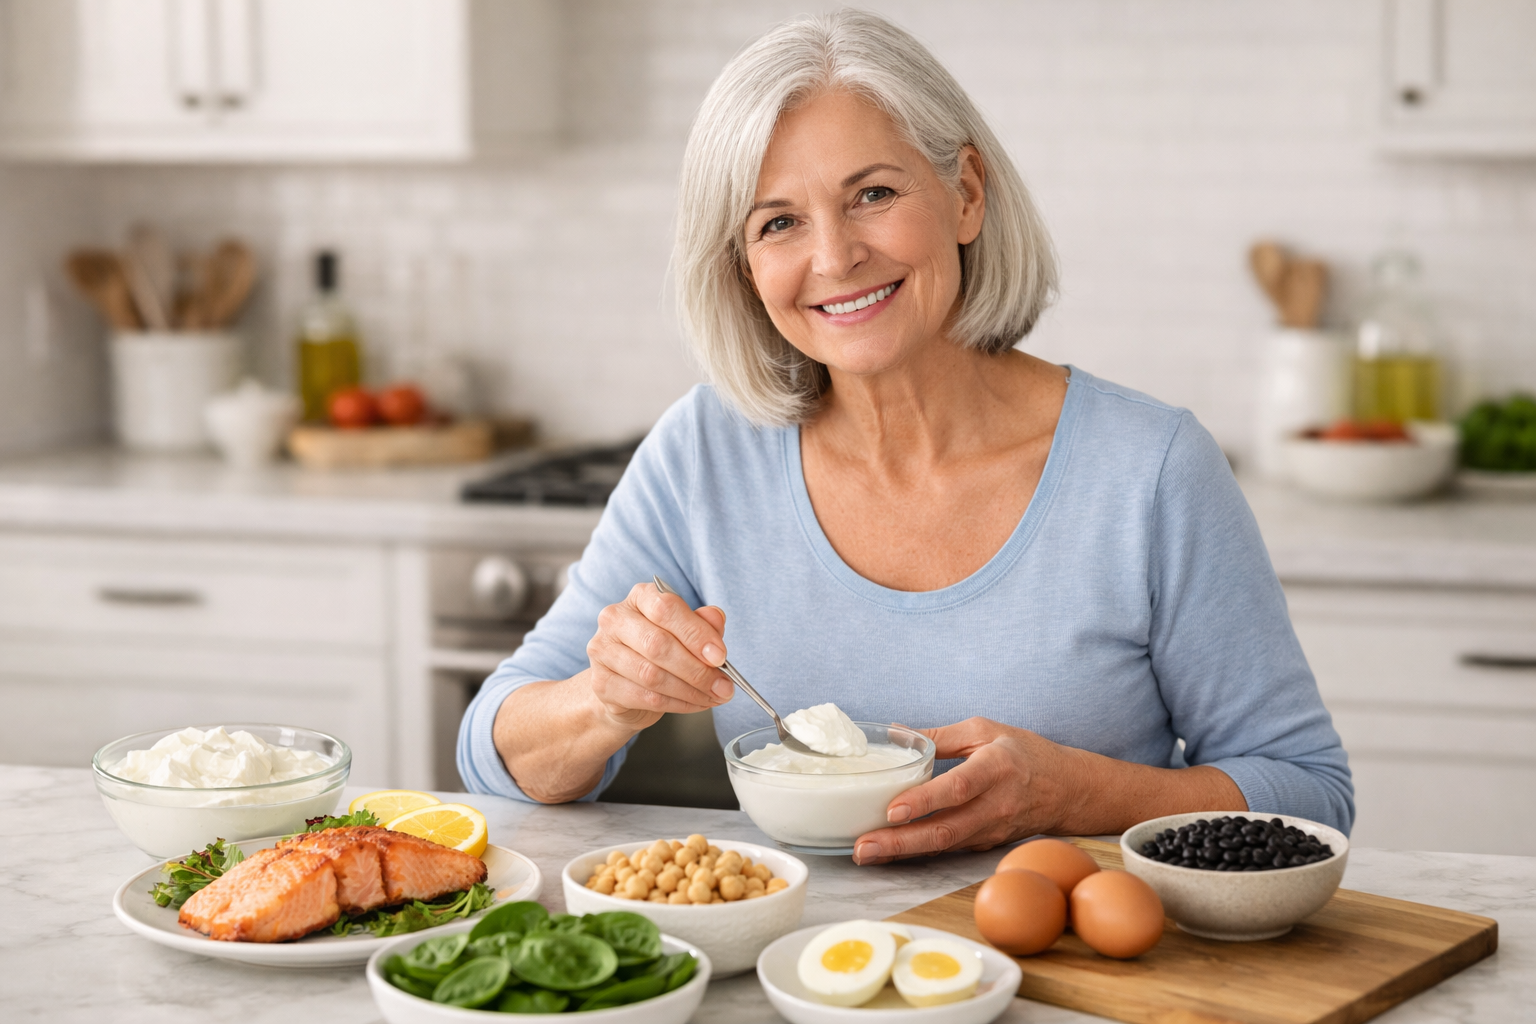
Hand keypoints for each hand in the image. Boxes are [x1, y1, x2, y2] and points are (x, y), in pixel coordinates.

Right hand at [585, 582, 733, 729]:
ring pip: (652, 675)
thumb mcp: (684, 632)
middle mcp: (615, 619)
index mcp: (640, 597)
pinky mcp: (601, 683)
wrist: (624, 686)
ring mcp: (603, 651)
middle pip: (659, 644)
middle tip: (722, 685)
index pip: (666, 608)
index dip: (696, 634)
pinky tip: (694, 704)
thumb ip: (701, 623)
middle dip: (697, 669)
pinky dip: (677, 704)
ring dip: (690, 691)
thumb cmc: (658, 652)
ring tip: (713, 697)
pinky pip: (645, 697)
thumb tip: (716, 618)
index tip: (720, 656)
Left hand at [851, 717, 1080, 864]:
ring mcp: (991, 829)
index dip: (925, 801)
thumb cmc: (1024, 753)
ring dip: (902, 852)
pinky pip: (947, 849)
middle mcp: (995, 804)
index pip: (958, 787)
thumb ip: (940, 736)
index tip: (892, 810)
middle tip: (863, 846)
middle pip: (946, 828)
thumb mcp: (985, 730)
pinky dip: (916, 853)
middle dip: (900, 841)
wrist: (1067, 790)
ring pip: (944, 845)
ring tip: (866, 853)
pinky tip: (889, 853)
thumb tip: (896, 732)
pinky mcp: (986, 842)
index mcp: (996, 767)